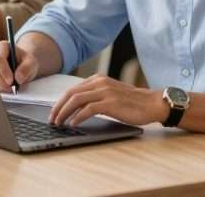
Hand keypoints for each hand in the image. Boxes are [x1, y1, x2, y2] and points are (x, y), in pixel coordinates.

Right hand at [0, 41, 38, 91]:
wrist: (21, 66)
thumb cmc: (25, 62)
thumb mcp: (31, 62)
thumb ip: (27, 68)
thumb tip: (18, 78)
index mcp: (2, 46)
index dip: (4, 71)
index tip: (11, 81)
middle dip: (1, 82)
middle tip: (10, 89)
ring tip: (9, 88)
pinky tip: (3, 89)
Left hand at [49, 75, 166, 126]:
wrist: (152, 104)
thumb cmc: (131, 102)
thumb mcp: (109, 94)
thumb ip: (94, 96)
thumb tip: (74, 108)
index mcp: (97, 79)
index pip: (72, 89)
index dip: (60, 102)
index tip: (53, 112)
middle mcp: (99, 83)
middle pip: (71, 94)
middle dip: (58, 107)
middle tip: (52, 120)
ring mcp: (105, 92)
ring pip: (77, 100)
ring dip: (65, 112)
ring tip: (59, 123)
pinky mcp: (111, 103)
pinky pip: (88, 109)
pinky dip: (78, 117)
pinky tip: (73, 124)